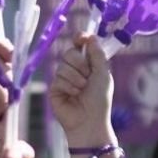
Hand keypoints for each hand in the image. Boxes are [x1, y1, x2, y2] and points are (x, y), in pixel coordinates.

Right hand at [49, 35, 117, 152]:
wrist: (89, 121)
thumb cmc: (100, 100)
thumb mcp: (103, 74)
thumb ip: (97, 54)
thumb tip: (91, 36)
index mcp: (87, 64)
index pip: (80, 45)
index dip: (80, 39)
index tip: (81, 38)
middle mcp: (74, 69)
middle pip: (69, 52)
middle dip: (79, 63)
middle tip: (87, 76)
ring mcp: (62, 79)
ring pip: (63, 66)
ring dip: (76, 78)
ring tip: (82, 90)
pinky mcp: (54, 89)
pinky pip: (58, 79)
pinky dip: (69, 86)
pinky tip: (74, 96)